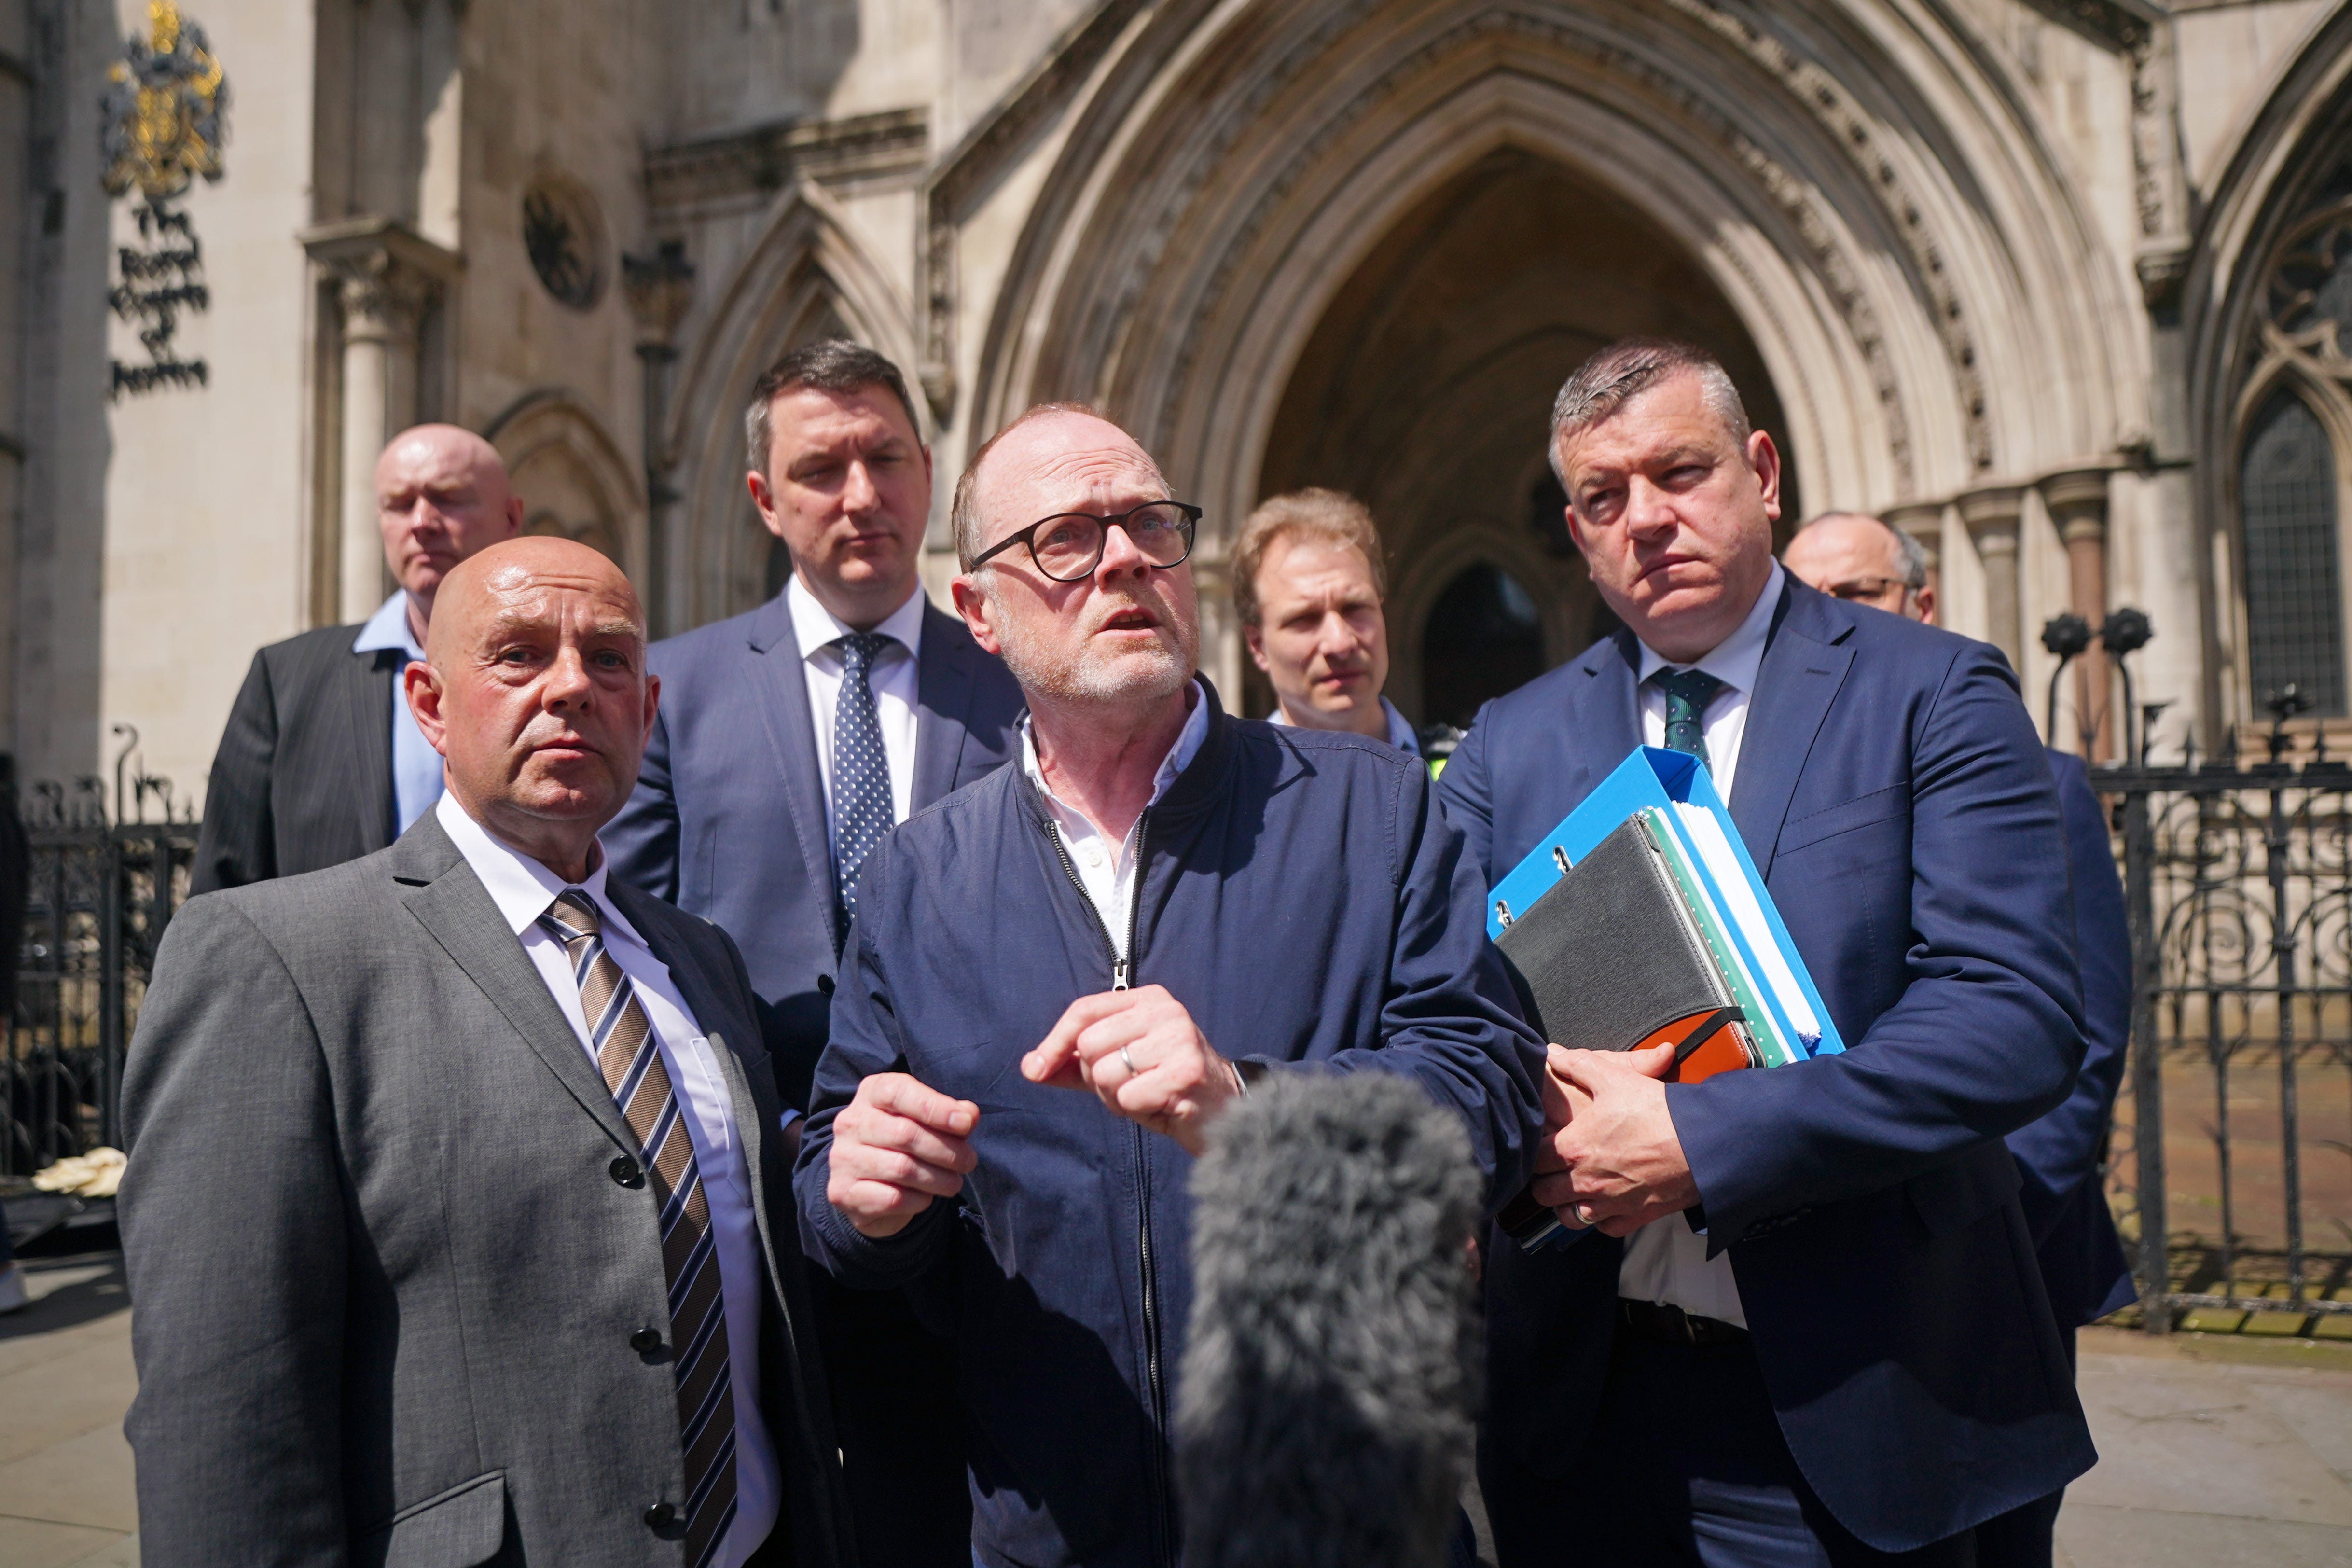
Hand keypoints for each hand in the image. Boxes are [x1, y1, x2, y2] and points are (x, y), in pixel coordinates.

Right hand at [825, 1073, 978, 1238]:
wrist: (870, 1186)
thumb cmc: (906, 1143)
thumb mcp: (929, 1121)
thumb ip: (952, 1114)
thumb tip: (969, 1115)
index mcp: (871, 1093)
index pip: (899, 1092)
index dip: (936, 1108)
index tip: (965, 1124)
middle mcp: (850, 1122)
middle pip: (905, 1134)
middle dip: (947, 1150)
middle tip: (969, 1161)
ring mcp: (843, 1158)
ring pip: (902, 1169)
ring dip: (939, 1179)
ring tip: (955, 1182)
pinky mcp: (843, 1192)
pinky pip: (892, 1198)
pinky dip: (919, 1200)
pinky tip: (927, 1196)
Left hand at [1022, 985, 1242, 1154]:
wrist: (1221, 1115)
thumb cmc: (1163, 1088)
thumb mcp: (1115, 1068)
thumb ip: (1072, 1065)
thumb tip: (1031, 1068)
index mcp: (1148, 999)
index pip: (1084, 1010)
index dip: (1054, 1041)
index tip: (1036, 1070)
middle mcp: (1166, 1011)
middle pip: (1089, 1044)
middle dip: (1096, 1077)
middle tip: (1128, 1086)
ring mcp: (1179, 1038)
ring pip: (1104, 1073)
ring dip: (1116, 1097)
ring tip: (1146, 1095)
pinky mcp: (1186, 1071)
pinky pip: (1127, 1097)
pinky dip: (1135, 1110)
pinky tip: (1159, 1106)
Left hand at [1528, 1043, 1696, 1237]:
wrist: (1704, 1144)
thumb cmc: (1657, 1110)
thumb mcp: (1615, 1077)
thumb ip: (1578, 1065)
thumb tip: (1552, 1054)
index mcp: (1573, 1148)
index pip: (1532, 1159)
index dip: (1532, 1151)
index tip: (1539, 1145)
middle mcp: (1585, 1182)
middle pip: (1543, 1192)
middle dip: (1543, 1180)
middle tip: (1552, 1168)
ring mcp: (1608, 1205)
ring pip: (1568, 1217)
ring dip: (1566, 1204)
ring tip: (1572, 1188)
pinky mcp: (1632, 1218)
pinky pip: (1603, 1228)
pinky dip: (1600, 1219)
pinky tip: (1604, 1203)